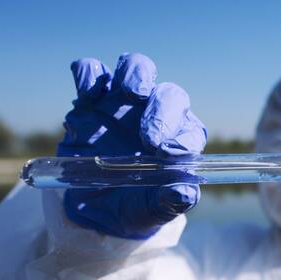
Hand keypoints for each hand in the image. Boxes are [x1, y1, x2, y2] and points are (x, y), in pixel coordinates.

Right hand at [58, 53, 206, 238]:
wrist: (92, 207)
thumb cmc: (133, 205)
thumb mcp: (151, 210)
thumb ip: (169, 202)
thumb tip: (184, 192)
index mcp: (178, 141)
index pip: (191, 131)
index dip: (183, 139)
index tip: (170, 155)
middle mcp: (156, 116)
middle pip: (170, 95)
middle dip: (163, 111)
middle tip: (150, 139)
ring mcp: (123, 103)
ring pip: (137, 68)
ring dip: (137, 74)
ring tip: (132, 92)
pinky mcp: (90, 100)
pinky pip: (91, 72)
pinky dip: (90, 74)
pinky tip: (88, 95)